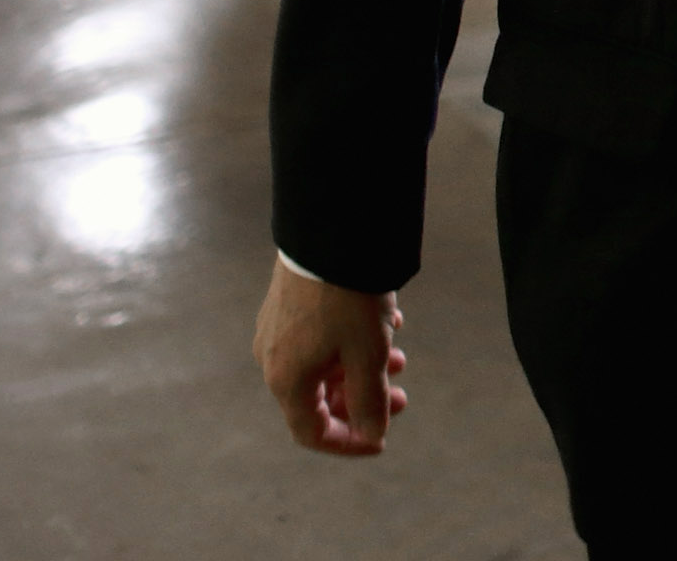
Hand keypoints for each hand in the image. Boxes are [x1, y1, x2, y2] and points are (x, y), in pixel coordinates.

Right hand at [253, 258, 406, 454]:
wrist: (330, 233)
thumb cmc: (347, 298)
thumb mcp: (368, 354)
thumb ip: (369, 399)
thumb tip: (372, 435)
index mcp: (287, 380)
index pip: (311, 433)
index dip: (347, 443)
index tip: (381, 439)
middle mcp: (273, 358)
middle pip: (320, 399)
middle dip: (364, 400)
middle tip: (402, 395)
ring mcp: (278, 329)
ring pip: (324, 366)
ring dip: (363, 368)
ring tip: (400, 355)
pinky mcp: (289, 302)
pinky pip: (321, 337)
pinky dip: (353, 342)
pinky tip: (386, 322)